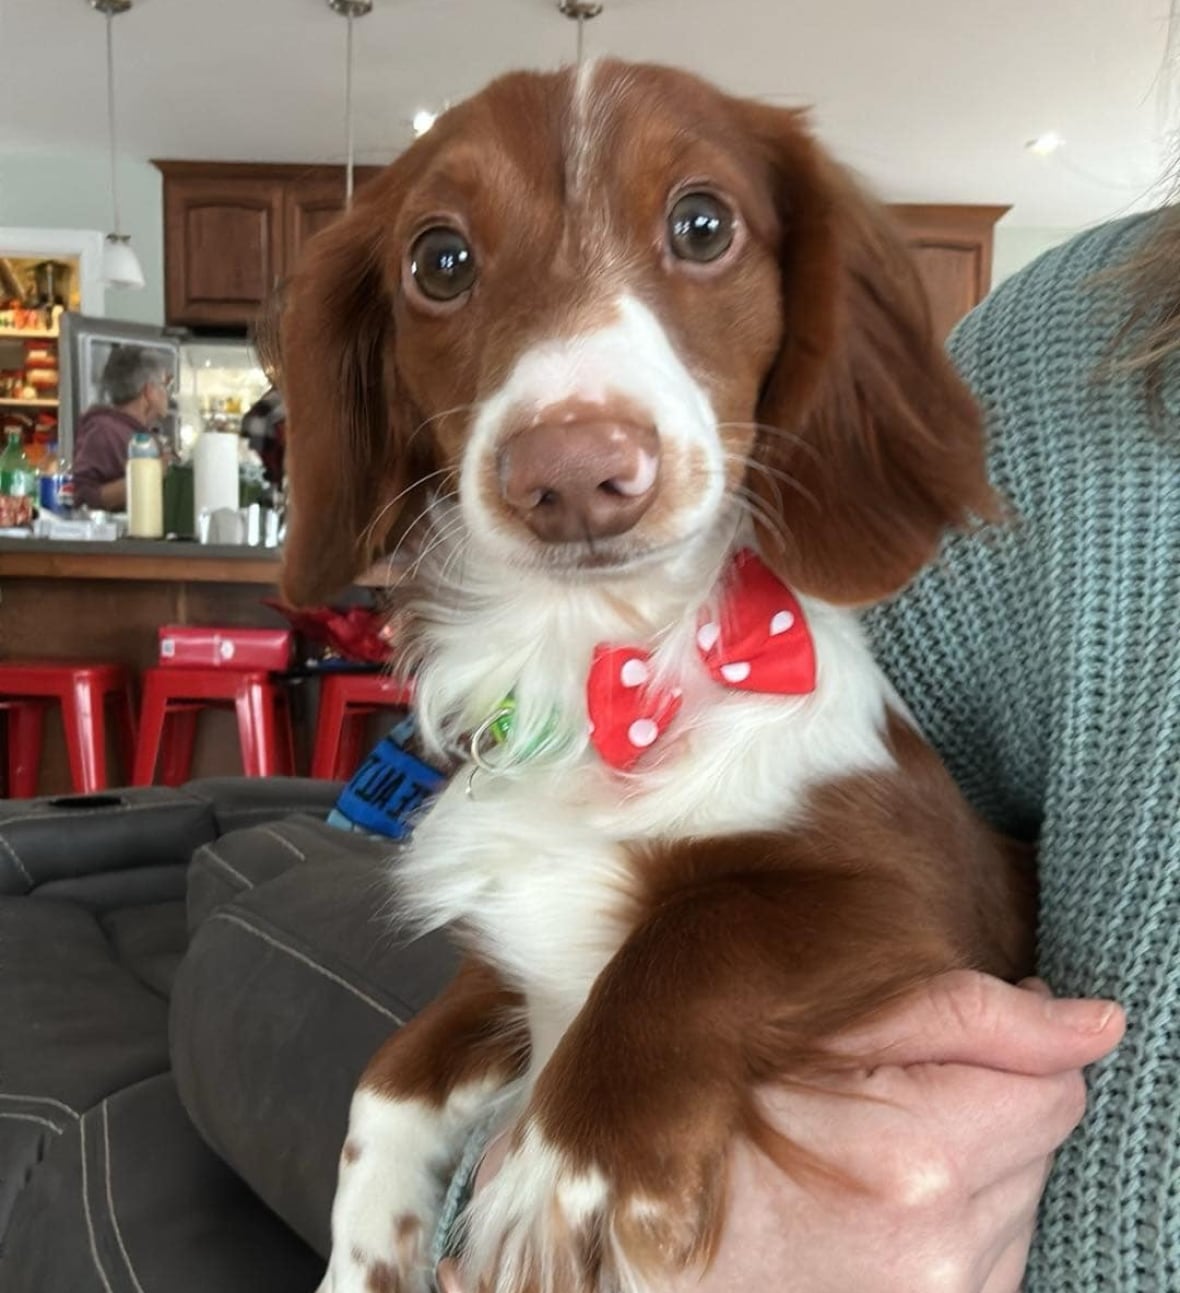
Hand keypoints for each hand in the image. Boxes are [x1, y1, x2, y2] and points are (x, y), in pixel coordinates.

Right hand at [437, 972, 1123, 1292]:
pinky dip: (955, 1215)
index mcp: (916, 1160)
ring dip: (972, 1159)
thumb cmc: (700, 1106)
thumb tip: (1092, 1020)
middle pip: (1041, 1142)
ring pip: (1022, 1200)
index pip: (1054, 1086)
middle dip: (984, 1099)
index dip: (1011, 1042)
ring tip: (867, 1138)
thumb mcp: (811, 1026)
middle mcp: (939, 1252)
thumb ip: (962, 1014)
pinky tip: (876, 1194)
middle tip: (877, 1084)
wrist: (625, 1233)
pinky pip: (992, 1255)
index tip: (938, 1035)